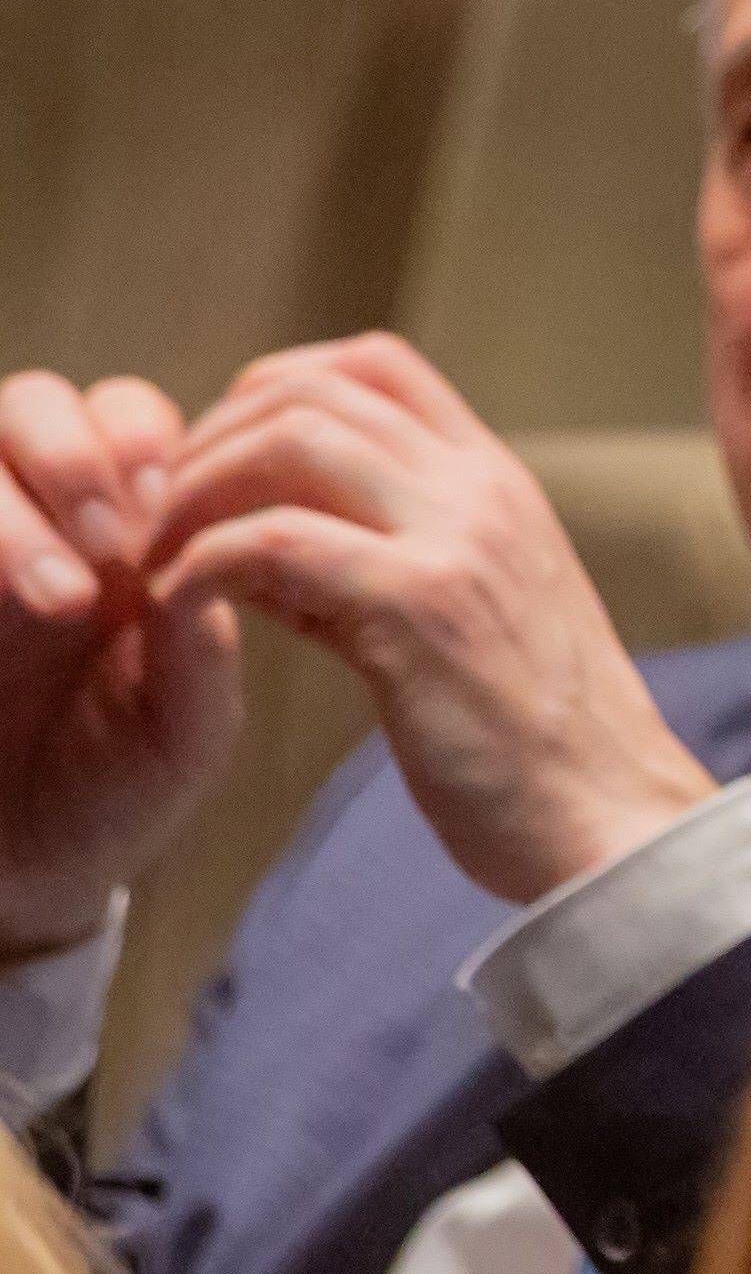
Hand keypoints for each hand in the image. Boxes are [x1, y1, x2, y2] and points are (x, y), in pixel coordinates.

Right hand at [0, 368, 240, 955]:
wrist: (25, 869)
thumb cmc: (117, 787)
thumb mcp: (186, 722)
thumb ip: (200, 641)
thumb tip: (207, 554)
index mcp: (118, 529)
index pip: (128, 418)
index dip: (145, 437)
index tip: (172, 501)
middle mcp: (29, 521)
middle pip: (32, 404)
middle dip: (73, 450)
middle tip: (115, 535)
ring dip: (11, 501)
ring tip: (67, 594)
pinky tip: (6, 601)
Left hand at [146, 336, 715, 911]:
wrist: (608, 814)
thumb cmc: (533, 740)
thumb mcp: (469, 617)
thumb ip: (378, 560)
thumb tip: (262, 539)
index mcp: (499, 485)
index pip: (375, 366)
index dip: (272, 390)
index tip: (218, 465)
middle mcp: (483, 489)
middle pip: (314, 387)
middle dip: (211, 436)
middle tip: (158, 514)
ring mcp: (457, 538)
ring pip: (291, 437)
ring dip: (195, 489)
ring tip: (159, 556)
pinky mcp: (419, 605)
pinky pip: (273, 541)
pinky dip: (201, 564)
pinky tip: (179, 608)